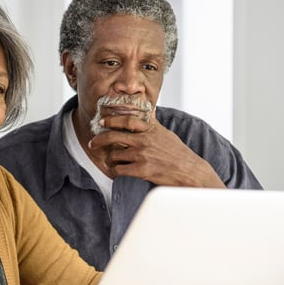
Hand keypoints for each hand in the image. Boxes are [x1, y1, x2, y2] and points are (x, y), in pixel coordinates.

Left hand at [88, 114, 225, 187]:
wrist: (190, 172)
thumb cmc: (179, 154)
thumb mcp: (166, 134)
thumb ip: (154, 124)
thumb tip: (149, 112)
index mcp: (151, 130)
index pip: (127, 120)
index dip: (112, 120)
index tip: (103, 122)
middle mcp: (145, 140)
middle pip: (114, 136)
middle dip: (100, 140)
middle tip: (93, 143)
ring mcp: (142, 155)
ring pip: (115, 155)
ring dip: (110, 159)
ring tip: (111, 162)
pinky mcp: (142, 170)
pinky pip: (120, 170)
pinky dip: (115, 171)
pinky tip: (117, 171)